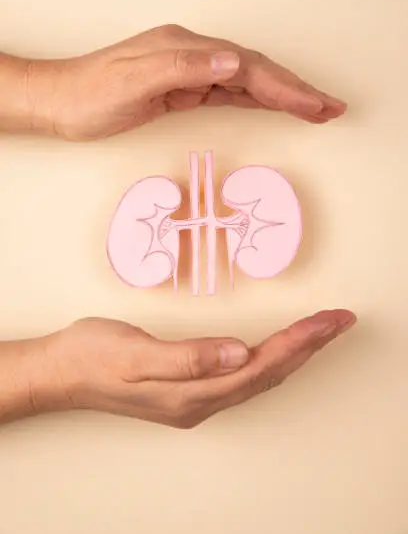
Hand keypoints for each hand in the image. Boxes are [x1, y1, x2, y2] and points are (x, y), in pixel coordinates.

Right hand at [18, 309, 355, 427]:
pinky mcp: (188, 390)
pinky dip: (270, 359)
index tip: (329, 321)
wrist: (62, 372)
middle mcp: (201, 401)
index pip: (260, 366)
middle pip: (268, 374)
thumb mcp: (135, 354)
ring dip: (294, 354)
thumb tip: (239, 354)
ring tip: (321, 332)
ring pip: (259, 377)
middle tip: (340, 321)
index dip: (299, 343)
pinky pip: (243, 377)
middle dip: (309, 347)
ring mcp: (195, 399)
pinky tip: (277, 350)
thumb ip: (188, 358)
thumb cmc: (94, 357)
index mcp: (192, 393)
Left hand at [26, 24, 346, 139]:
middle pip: (255, 70)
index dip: (285, 87)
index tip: (316, 105)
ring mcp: (188, 71)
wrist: (60, 102)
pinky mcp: (182, 88)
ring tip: (314, 109)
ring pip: (246, 81)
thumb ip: (184, 68)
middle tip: (330, 108)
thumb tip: (235, 61)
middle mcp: (192, 55)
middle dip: (295, 90)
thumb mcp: (134, 81)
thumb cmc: (91, 95)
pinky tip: (271, 105)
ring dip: (281, 95)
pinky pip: (228, 92)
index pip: (248, 67)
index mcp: (186, 49)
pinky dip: (255, 99)